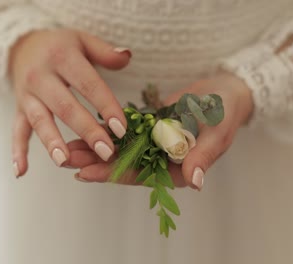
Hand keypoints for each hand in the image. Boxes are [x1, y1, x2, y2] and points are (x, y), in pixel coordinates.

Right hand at [9, 29, 131, 176]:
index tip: (122, 128)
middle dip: (86, 130)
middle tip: (106, 152)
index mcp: (62, 57)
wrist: (21, 46)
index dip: (106, 106)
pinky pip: (16, 130)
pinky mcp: (18, 109)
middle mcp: (41, 76)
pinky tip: (20, 171)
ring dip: (51, 142)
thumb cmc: (61, 47)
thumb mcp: (82, 40)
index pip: (88, 84)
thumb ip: (105, 51)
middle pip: (65, 106)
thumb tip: (127, 56)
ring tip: (64, 161)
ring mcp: (27, 95)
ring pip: (39, 120)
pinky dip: (17, 151)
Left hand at [67, 71, 252, 189]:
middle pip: (124, 166)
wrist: (226, 91)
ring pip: (120, 151)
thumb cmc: (226, 111)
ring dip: (95, 149)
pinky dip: (106, 133)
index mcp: (179, 170)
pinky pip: (125, 134)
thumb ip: (204, 156)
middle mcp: (163, 162)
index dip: (113, 174)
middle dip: (95, 163)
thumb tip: (195, 182)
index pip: (141, 175)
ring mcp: (155, 147)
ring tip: (67, 149)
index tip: (87, 173)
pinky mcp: (150, 131)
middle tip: (66, 160)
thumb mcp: (218, 132)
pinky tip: (85, 130)